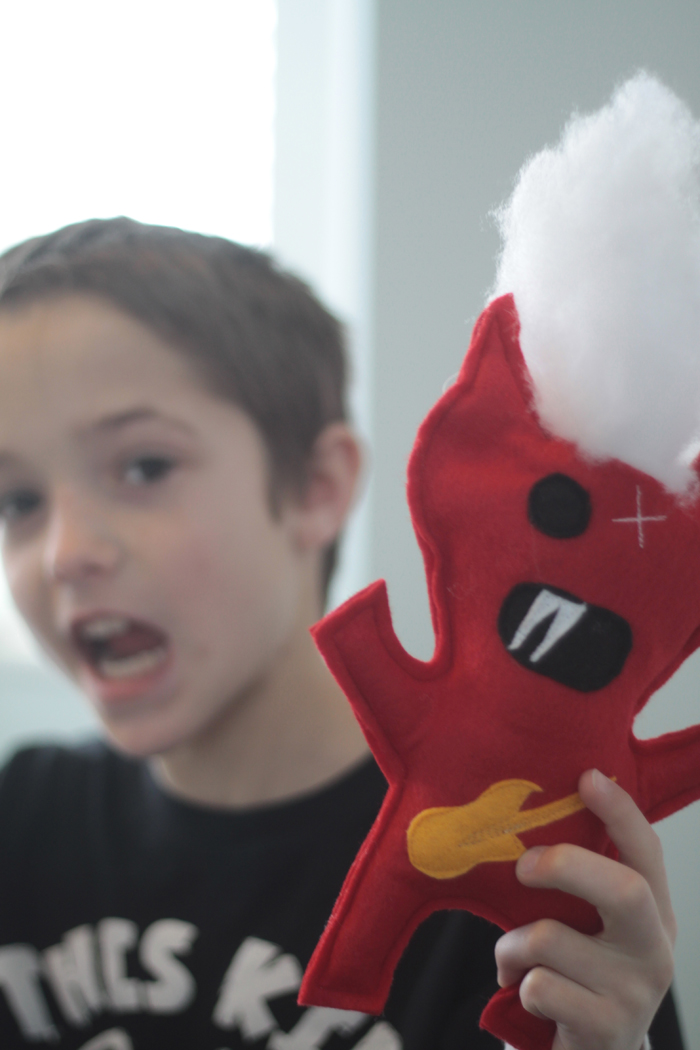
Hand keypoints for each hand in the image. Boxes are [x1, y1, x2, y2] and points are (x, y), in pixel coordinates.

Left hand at [495, 769, 675, 1049]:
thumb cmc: (579, 975)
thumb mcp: (590, 925)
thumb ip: (579, 883)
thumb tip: (529, 814)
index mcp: (654, 912)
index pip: (647, 852)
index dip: (621, 812)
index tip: (587, 776)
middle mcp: (655, 949)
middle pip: (624, 889)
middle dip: (565, 865)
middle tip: (522, 866)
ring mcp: (635, 993)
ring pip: (553, 938)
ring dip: (514, 944)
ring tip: (516, 957)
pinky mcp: (606, 1029)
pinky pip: (539, 985)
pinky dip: (515, 982)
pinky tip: (525, 993)